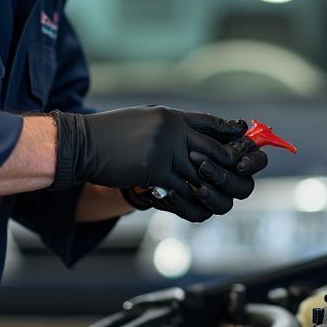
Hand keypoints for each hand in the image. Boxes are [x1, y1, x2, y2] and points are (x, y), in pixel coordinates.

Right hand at [50, 107, 250, 221]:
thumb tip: (189, 140)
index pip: (212, 125)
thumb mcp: (142, 121)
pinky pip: (183, 192)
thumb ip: (168, 128)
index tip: (245, 145)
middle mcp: (173, 129)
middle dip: (229, 171)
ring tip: (213, 201)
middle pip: (217, 152)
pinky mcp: (155, 169)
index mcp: (171, 116)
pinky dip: (190, 205)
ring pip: (203, 177)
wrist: (81, 143)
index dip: (231, 137)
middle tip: (233, 183)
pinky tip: (192, 209)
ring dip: (210, 193)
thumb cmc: (108, 135)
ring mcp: (165, 149)